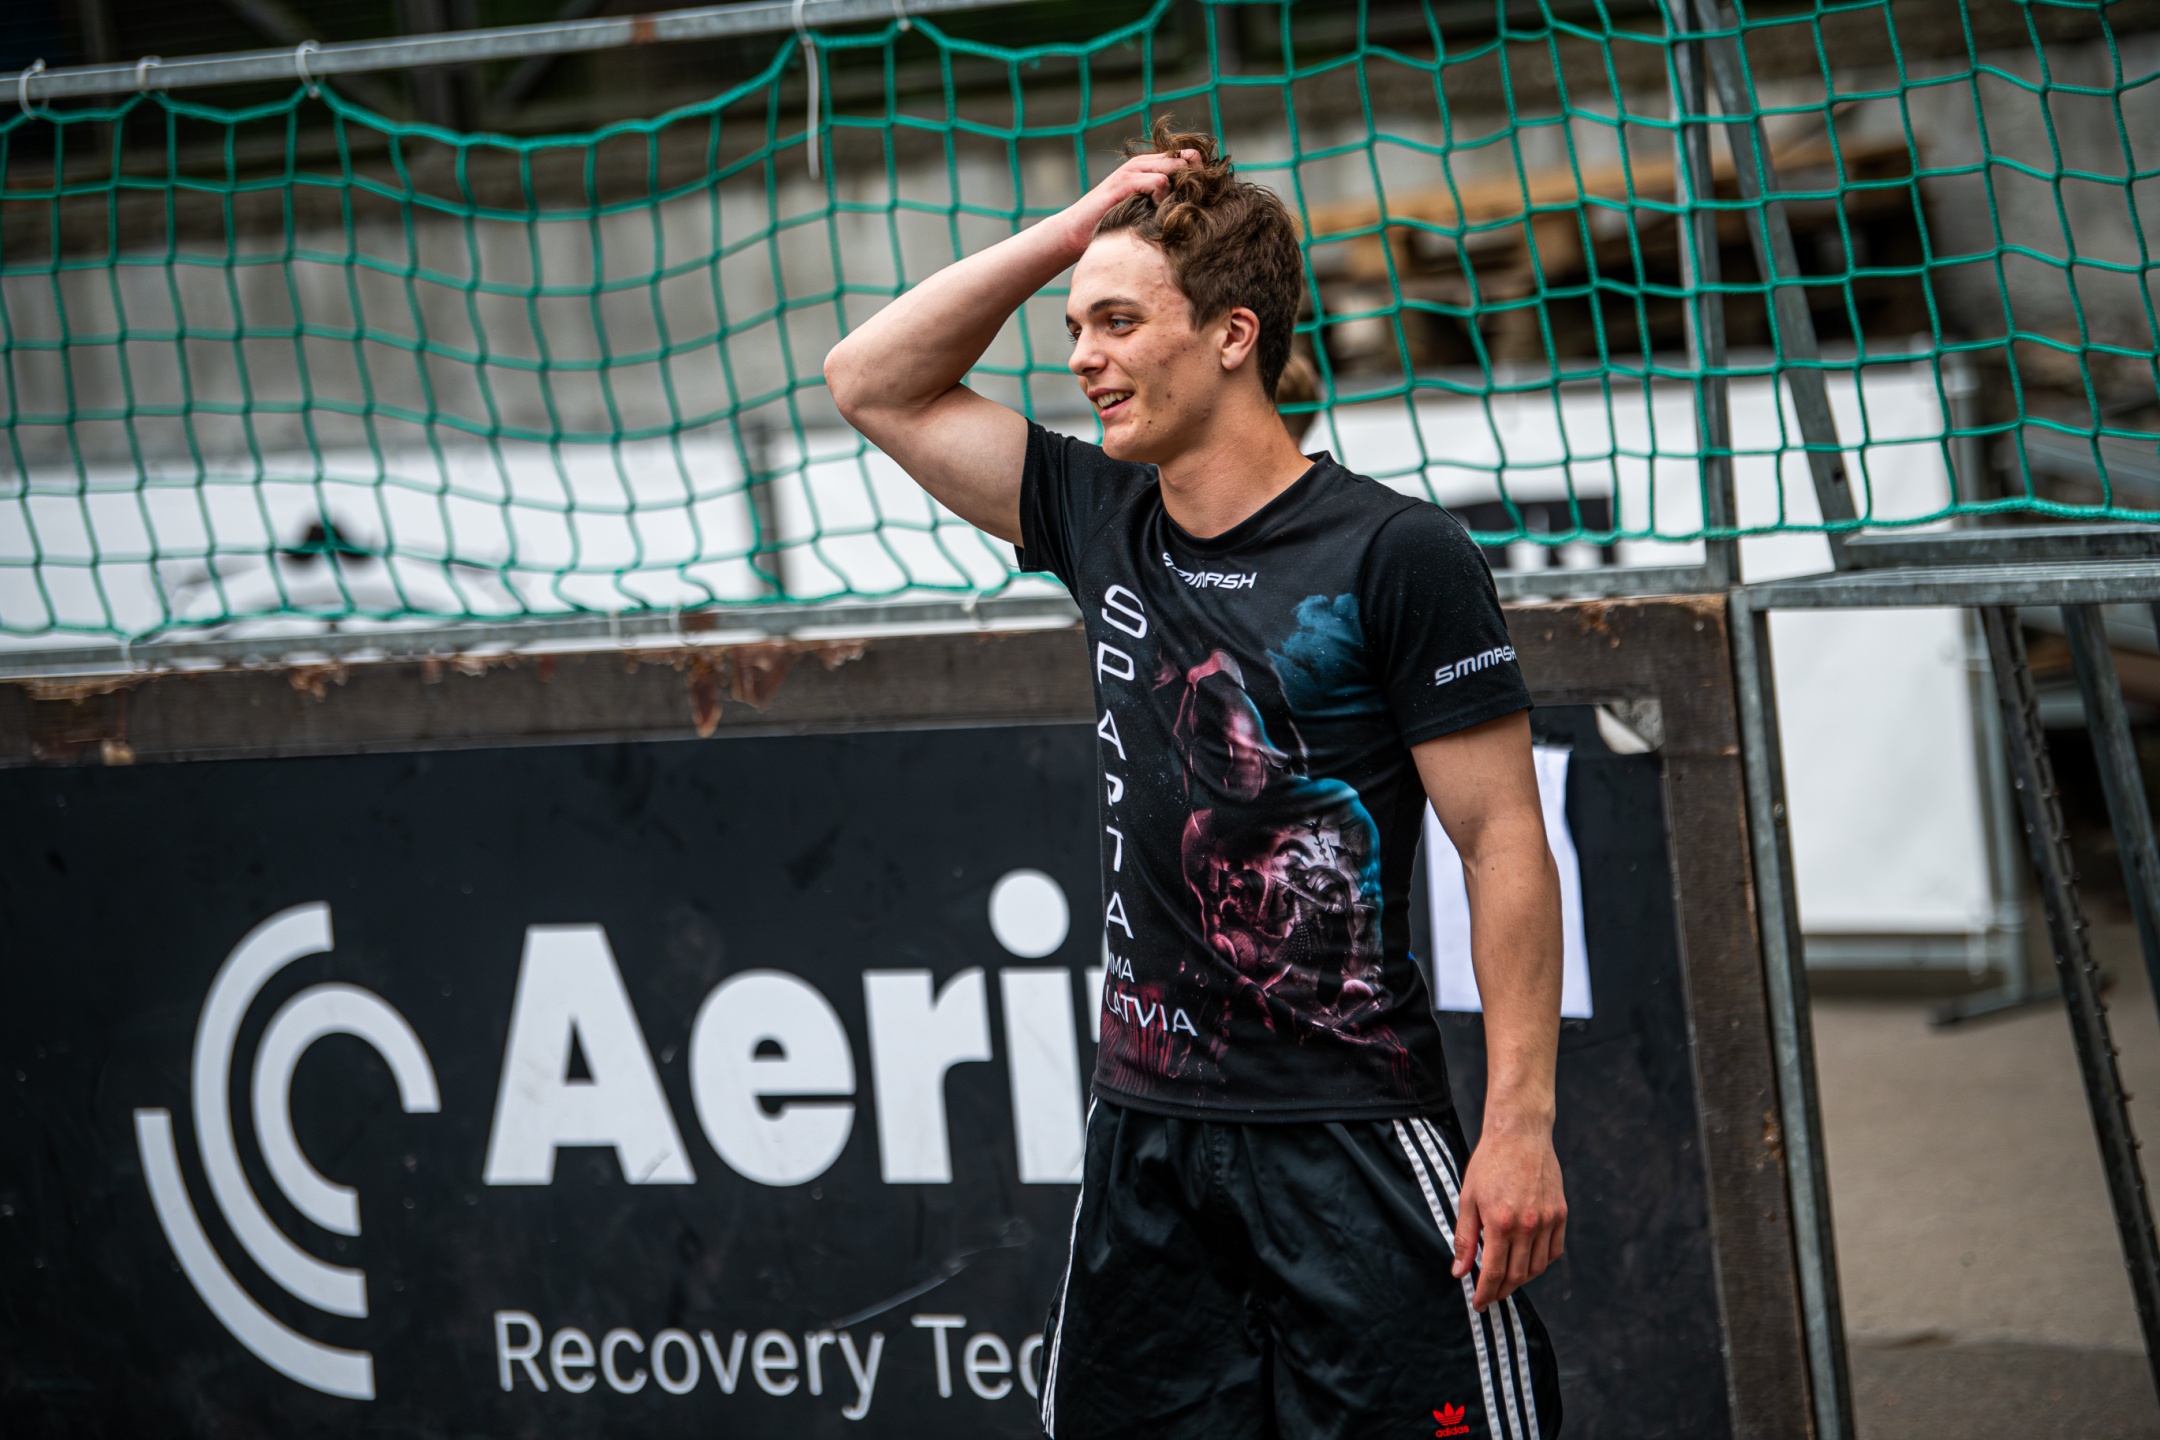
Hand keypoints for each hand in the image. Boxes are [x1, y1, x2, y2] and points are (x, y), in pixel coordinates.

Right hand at [1054, 148, 1201, 252]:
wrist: (1075, 233)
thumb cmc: (1112, 226)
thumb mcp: (1144, 213)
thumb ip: (1165, 205)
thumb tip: (1196, 212)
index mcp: (1150, 168)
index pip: (1187, 158)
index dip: (1200, 174)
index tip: (1206, 196)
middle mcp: (1142, 164)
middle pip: (1185, 158)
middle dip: (1195, 179)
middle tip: (1197, 203)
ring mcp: (1131, 171)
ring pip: (1173, 166)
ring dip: (1181, 187)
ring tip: (1179, 207)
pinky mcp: (1123, 183)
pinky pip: (1157, 181)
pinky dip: (1164, 195)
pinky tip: (1159, 212)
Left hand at [1452, 1125, 1565, 1310]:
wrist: (1520, 1133)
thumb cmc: (1489, 1163)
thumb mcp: (1468, 1198)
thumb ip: (1465, 1238)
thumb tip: (1459, 1272)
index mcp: (1500, 1222)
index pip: (1495, 1272)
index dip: (1485, 1292)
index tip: (1478, 1303)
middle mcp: (1528, 1225)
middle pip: (1518, 1275)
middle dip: (1502, 1291)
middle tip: (1490, 1296)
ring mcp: (1548, 1220)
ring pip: (1537, 1267)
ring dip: (1522, 1280)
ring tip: (1506, 1281)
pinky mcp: (1561, 1213)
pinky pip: (1554, 1251)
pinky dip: (1541, 1263)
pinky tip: (1528, 1263)